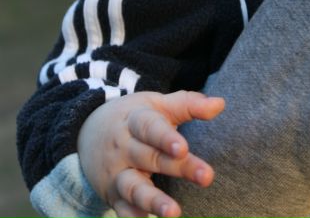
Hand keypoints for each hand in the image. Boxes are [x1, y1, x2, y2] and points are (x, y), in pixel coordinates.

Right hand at [77, 90, 224, 217]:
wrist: (86, 132)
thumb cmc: (133, 117)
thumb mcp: (156, 105)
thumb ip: (187, 104)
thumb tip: (220, 104)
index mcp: (135, 120)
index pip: (150, 127)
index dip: (165, 137)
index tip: (184, 147)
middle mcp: (124, 147)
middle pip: (151, 157)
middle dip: (178, 168)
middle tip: (207, 176)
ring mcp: (117, 173)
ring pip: (134, 187)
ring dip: (153, 201)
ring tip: (174, 212)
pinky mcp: (113, 196)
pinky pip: (121, 210)